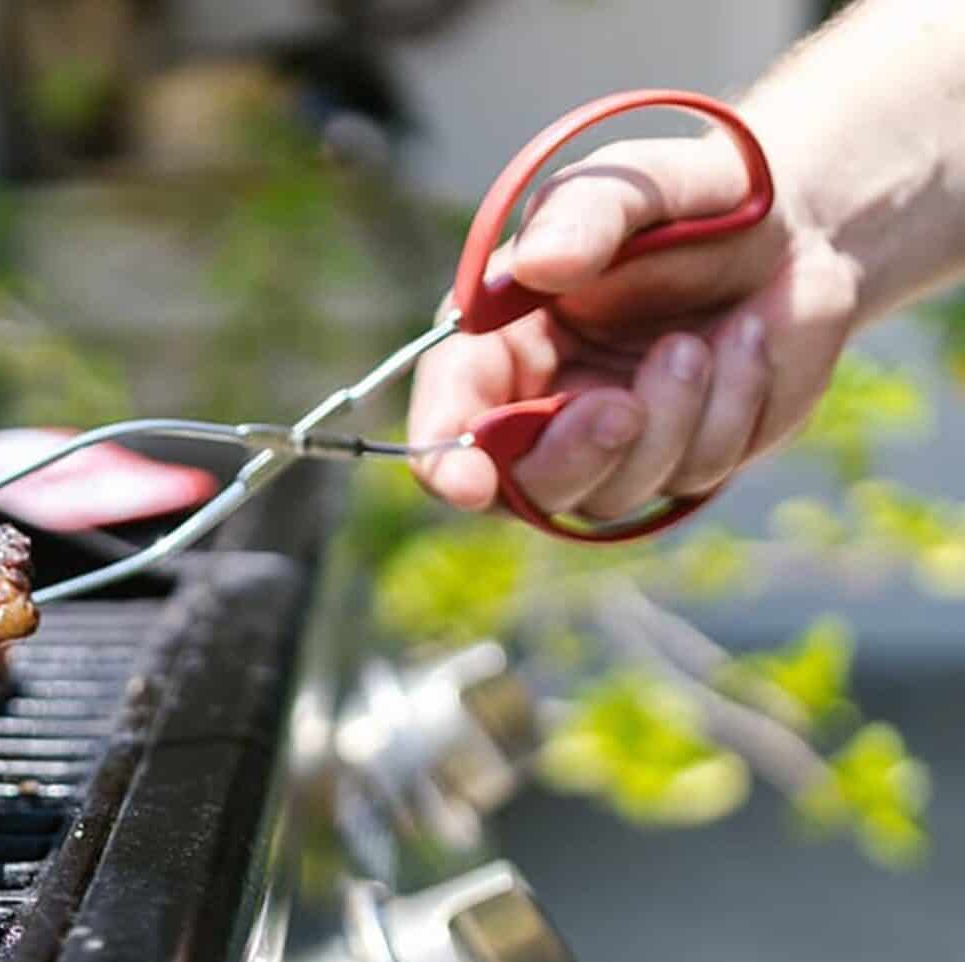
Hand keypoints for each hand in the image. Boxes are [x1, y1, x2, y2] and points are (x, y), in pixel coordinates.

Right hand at [409, 128, 862, 521]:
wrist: (799, 225)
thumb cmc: (689, 201)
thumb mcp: (631, 185)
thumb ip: (583, 217)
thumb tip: (538, 264)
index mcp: (497, 345)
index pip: (449, 421)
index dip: (445, 461)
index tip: (469, 484)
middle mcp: (543, 408)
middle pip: (526, 486)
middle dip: (575, 456)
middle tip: (623, 408)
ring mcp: (614, 445)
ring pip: (615, 492)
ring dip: (670, 419)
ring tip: (703, 340)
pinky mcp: (684, 459)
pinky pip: (696, 470)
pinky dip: (730, 405)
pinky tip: (747, 342)